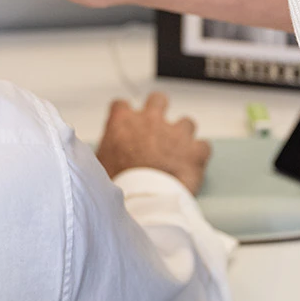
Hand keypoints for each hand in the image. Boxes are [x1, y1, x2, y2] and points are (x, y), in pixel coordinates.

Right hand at [93, 91, 210, 192]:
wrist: (144, 200)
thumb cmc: (120, 184)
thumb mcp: (98, 163)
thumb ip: (104, 150)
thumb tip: (96, 153)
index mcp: (123, 121)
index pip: (121, 105)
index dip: (125, 115)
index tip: (126, 126)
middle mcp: (150, 120)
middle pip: (157, 100)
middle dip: (159, 111)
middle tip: (156, 130)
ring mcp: (175, 133)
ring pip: (186, 122)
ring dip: (183, 136)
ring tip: (178, 152)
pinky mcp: (195, 150)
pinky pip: (203, 146)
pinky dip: (199, 155)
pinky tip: (193, 165)